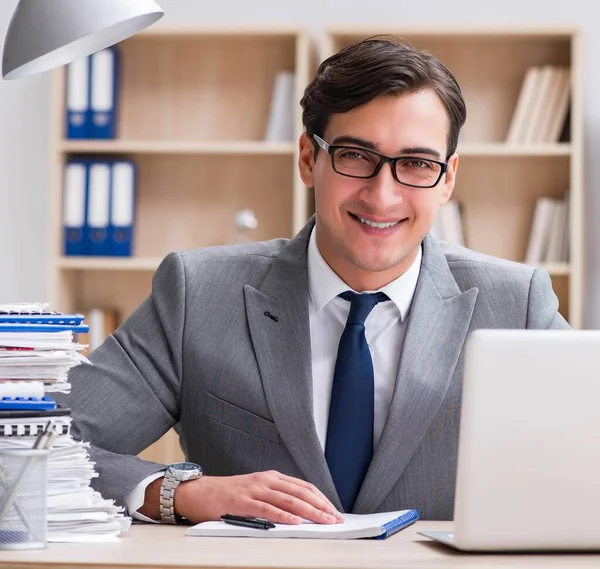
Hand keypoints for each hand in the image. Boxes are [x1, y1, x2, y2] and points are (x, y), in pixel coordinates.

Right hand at [173, 470, 343, 524]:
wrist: (199, 492)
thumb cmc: (228, 496)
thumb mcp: (256, 492)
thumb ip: (276, 499)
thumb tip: (301, 515)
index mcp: (272, 478)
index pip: (303, 487)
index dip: (321, 498)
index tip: (334, 510)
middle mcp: (266, 480)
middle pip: (300, 492)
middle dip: (321, 506)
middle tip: (336, 518)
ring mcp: (255, 489)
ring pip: (288, 500)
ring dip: (309, 511)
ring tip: (324, 521)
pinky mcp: (243, 501)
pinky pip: (267, 509)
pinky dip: (284, 516)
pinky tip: (296, 522)